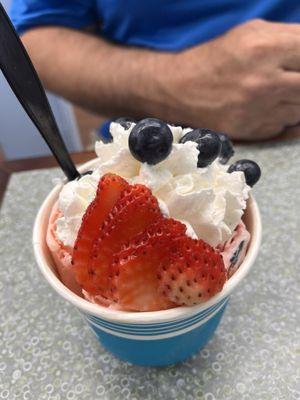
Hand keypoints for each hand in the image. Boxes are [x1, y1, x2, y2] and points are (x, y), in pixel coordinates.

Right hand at [163, 20, 299, 139]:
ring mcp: (259, 110)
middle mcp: (264, 82)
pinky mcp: (253, 131)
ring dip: (295, 100)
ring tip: (278, 92)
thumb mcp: (252, 33)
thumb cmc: (216, 58)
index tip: (298, 66)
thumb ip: (289, 38)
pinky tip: (266, 106)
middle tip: (289, 80)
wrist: (179, 89)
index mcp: (266, 48)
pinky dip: (282, 117)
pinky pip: (285, 125)